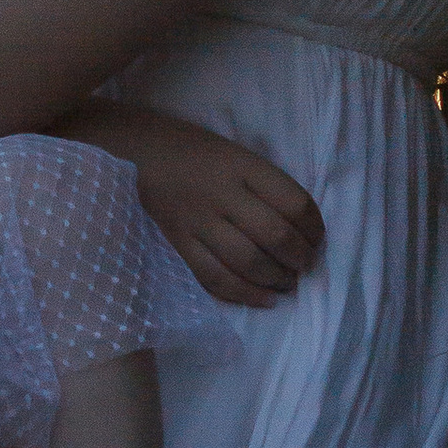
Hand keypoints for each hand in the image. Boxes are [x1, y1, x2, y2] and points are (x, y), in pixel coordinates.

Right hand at [65, 102, 322, 307]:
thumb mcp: (232, 152)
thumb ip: (262, 184)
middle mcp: (221, 193)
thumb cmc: (189, 150)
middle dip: (300, 258)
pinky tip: (262, 298)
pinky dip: (244, 294)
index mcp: (241, 165)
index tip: (317, 238)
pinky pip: (214, 278)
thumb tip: (298, 227)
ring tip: (287, 283)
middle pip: (275, 235)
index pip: (294, 202)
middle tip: (305, 265)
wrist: (130, 150)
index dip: (315, 228)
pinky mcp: (177, 243)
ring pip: (248, 262)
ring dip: (277, 279)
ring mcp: (197, 221)